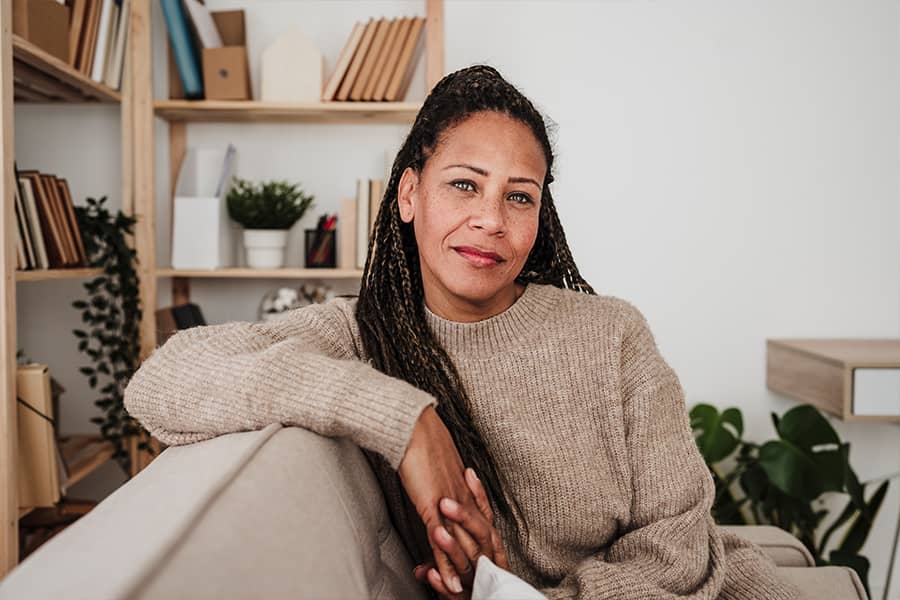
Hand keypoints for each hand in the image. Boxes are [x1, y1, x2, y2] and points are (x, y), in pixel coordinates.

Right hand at [399, 406, 500, 596]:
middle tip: (489, 587)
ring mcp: (451, 505)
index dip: (492, 547)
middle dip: (486, 567)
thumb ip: (443, 483)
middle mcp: (464, 499)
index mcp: (467, 489)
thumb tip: (442, 493)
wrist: (413, 426)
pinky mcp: (434, 508)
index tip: (495, 565)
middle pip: (481, 540)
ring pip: (465, 546)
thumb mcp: (439, 466)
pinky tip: (448, 581)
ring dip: (466, 573)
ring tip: (468, 594)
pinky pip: (443, 542)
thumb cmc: (421, 440)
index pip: (485, 524)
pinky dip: (446, 566)